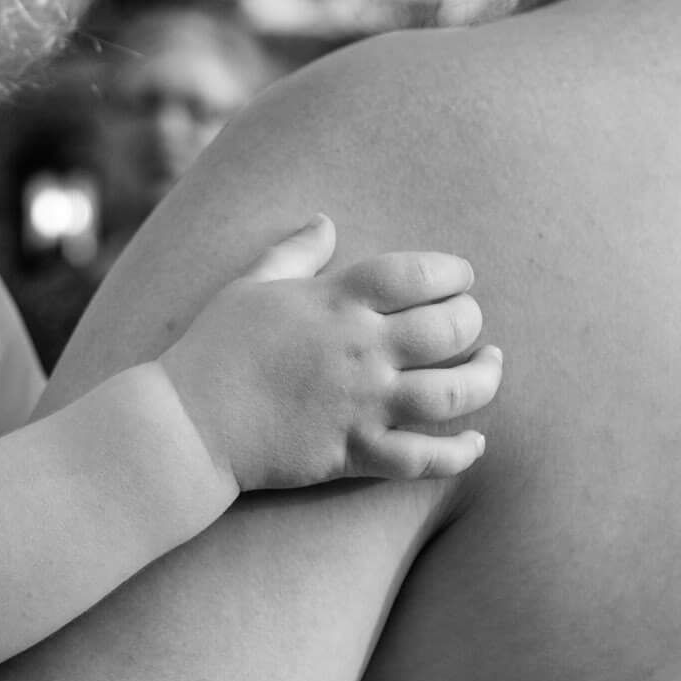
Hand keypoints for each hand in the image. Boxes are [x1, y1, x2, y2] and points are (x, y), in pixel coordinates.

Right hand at [156, 216, 502, 491]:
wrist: (189, 423)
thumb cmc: (214, 349)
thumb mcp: (250, 284)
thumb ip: (295, 252)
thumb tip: (324, 221)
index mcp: (337, 300)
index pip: (419, 273)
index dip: (452, 272)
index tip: (460, 277)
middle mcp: (361, 349)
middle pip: (450, 328)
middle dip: (473, 321)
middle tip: (471, 323)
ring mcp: (363, 403)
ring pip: (453, 393)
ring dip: (485, 380)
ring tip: (491, 368)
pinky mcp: (355, 452)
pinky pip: (425, 458)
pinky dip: (459, 454)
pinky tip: (475, 443)